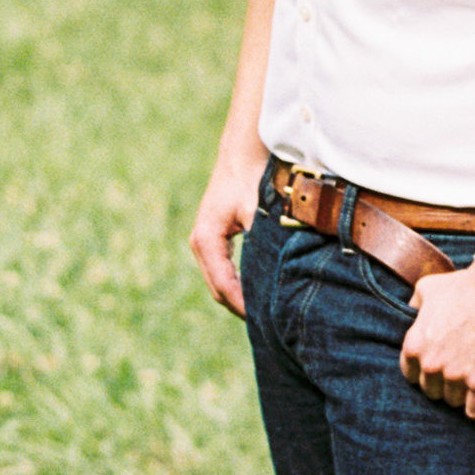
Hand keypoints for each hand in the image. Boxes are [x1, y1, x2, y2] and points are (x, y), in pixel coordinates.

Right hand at [188, 144, 263, 315]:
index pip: (224, 286)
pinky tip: (259, 290)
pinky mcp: (213, 237)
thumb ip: (262, 245)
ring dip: (240, 296)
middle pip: (218, 288)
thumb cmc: (251, 178)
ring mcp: (204, 240)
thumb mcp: (259, 213)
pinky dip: (239, 282)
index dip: (244, 306)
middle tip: (269, 323)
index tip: (265, 320)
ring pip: (220, 281)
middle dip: (242, 306)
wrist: (243, 152)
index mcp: (207, 240)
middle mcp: (200, 243)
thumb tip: (274, 278)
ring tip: (266, 312)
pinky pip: (223, 269)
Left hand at [400, 266, 474, 418]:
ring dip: (465, 394)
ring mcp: (455, 374)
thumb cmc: (467, 285)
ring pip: (454, 401)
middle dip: (445, 383)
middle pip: (433, 390)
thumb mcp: (429, 287)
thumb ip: (414, 303)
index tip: (441, 368)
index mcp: (415, 344)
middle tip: (462, 371)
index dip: (426, 372)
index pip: (411, 375)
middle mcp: (431, 363)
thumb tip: (411, 311)